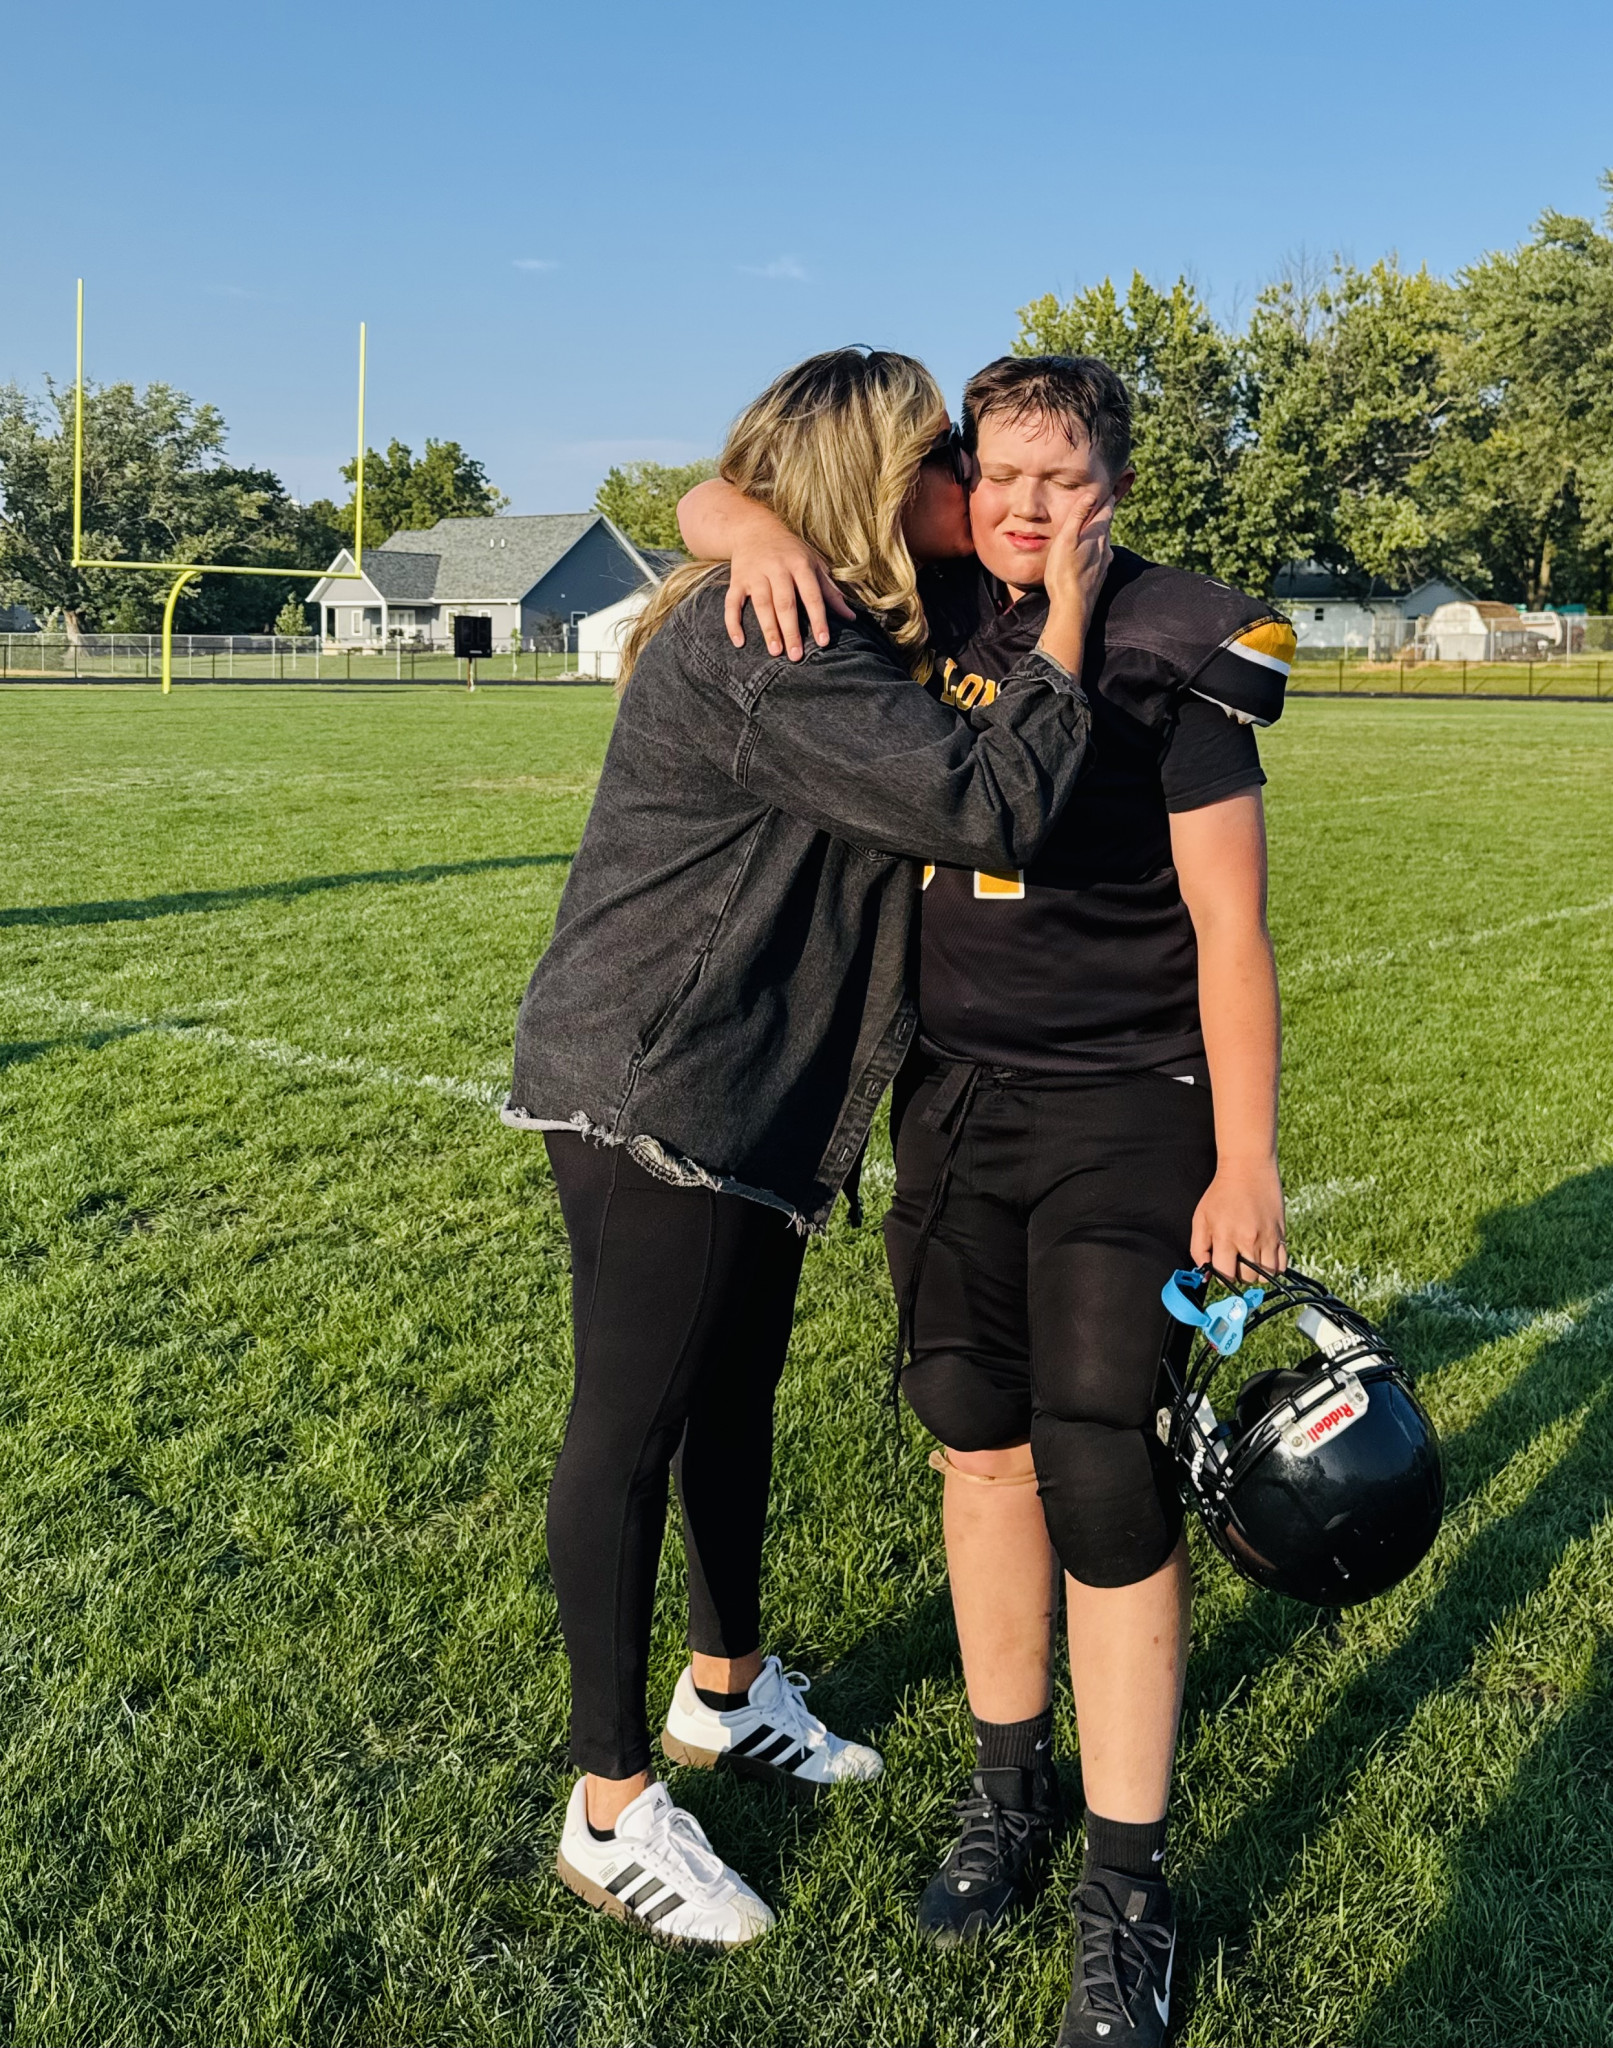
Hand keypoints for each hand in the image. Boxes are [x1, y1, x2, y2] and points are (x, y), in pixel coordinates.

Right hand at [725, 529, 855, 659]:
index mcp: (800, 564)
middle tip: (797, 656)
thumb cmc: (791, 551)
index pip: (812, 595)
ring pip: (761, 604)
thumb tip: (851, 617)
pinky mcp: (737, 580)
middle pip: (785, 603)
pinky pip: (732, 603)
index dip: (818, 619)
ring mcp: (755, 574)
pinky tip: (739, 642)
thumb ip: (830, 591)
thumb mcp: (814, 564)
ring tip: (775, 652)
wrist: (754, 528)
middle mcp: (777, 568)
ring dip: (768, 629)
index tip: (823, 642)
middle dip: (791, 630)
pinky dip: (733, 623)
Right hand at [1036, 489, 1114, 674]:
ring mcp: (1104, 563)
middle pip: (1106, 524)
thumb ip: (1078, 517)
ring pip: (1104, 541)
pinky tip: (1089, 552)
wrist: (1072, 608)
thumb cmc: (1064, 573)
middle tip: (1099, 500)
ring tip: (1092, 524)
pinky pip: (1100, 555)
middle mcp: (1106, 547)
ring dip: (1099, 531)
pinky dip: (1096, 548)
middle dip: (1102, 512)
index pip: (1106, 509)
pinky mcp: (1099, 576)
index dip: (1106, 497)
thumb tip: (1091, 494)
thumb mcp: (1066, 540)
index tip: (1108, 486)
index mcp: (1098, 535)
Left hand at [1189, 1159, 1286, 1284]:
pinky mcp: (1281, 1234)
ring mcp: (1267, 1239)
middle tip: (1236, 1260)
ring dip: (1256, 1272)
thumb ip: (1199, 1248)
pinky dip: (1273, 1267)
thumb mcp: (1200, 1218)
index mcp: (1226, 1237)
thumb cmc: (1221, 1193)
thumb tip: (1205, 1273)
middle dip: (1239, 1275)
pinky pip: (1282, 1265)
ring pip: (1266, 1276)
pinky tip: (1264, 1256)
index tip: (1222, 1266)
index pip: (1226, 1275)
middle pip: (1247, 1278)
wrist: (1248, 1169)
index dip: (1222, 1275)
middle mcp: (1248, 1241)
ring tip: (1250, 1259)